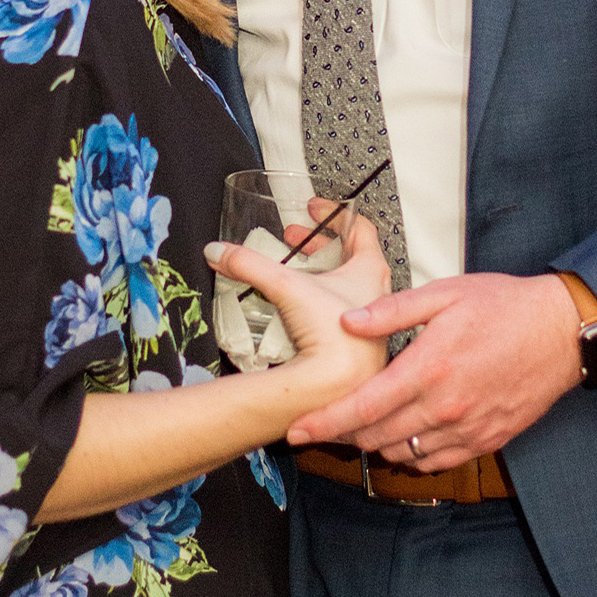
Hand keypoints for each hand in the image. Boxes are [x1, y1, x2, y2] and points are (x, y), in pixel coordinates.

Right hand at [205, 215, 390, 403]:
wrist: (339, 387)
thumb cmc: (333, 338)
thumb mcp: (286, 286)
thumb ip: (249, 264)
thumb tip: (221, 251)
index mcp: (370, 270)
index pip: (359, 227)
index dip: (334, 213)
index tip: (314, 208)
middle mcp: (375, 294)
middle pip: (350, 256)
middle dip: (318, 244)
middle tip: (295, 239)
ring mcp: (369, 321)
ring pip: (346, 286)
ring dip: (318, 274)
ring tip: (292, 272)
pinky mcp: (356, 343)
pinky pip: (338, 313)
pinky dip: (318, 303)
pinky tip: (297, 309)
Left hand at [287, 270, 581, 468]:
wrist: (562, 332)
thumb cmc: (504, 306)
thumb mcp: (445, 294)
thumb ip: (393, 311)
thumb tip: (347, 322)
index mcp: (428, 368)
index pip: (362, 409)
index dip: (324, 424)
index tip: (296, 432)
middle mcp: (445, 407)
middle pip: (376, 438)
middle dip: (343, 435)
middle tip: (325, 424)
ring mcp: (467, 429)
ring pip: (404, 453)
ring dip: (377, 445)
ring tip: (365, 426)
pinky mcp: (486, 440)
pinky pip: (436, 460)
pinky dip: (413, 454)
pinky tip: (406, 434)